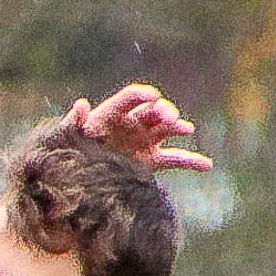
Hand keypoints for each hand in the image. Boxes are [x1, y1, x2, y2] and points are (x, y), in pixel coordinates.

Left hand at [64, 84, 213, 173]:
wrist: (77, 179)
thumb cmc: (70, 153)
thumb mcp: (68, 138)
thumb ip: (72, 122)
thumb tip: (80, 104)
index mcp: (112, 113)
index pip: (130, 98)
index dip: (141, 96)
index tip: (152, 97)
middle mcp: (132, 123)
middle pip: (153, 112)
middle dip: (163, 111)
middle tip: (168, 117)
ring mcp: (145, 141)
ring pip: (167, 130)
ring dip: (178, 127)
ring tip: (186, 129)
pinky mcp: (152, 160)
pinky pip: (175, 159)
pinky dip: (191, 161)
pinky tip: (207, 164)